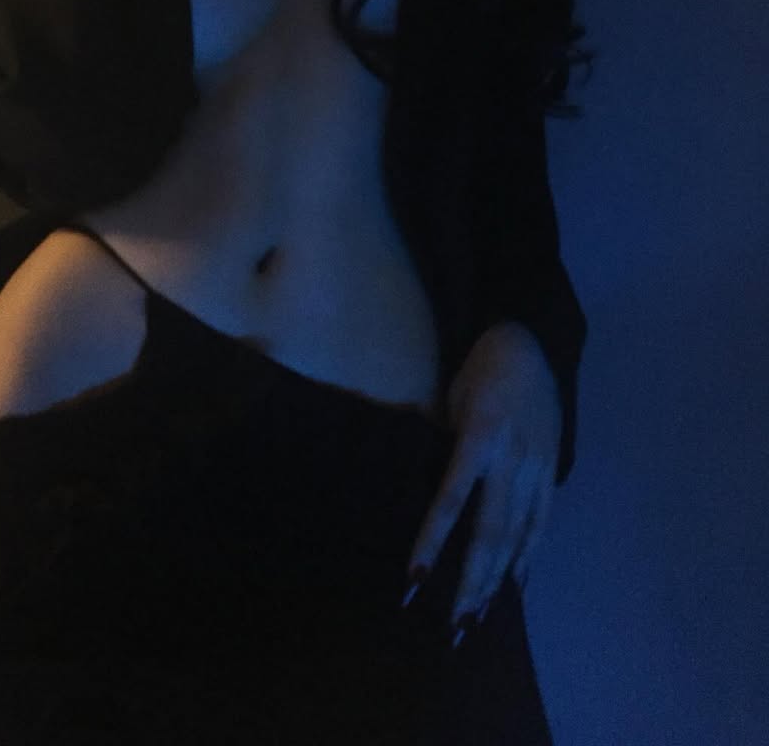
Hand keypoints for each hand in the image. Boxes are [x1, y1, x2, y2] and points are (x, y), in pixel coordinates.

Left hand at [405, 322, 560, 631]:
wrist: (532, 343)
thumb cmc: (479, 368)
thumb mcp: (452, 397)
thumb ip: (443, 442)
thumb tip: (423, 485)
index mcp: (480, 437)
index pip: (451, 500)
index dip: (433, 542)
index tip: (416, 580)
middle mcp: (512, 459)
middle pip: (490, 532)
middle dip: (471, 581)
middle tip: (453, 624)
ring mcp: (537, 468)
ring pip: (518, 536)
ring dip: (497, 579)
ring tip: (478, 616)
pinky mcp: (551, 471)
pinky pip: (540, 522)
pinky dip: (527, 556)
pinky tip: (514, 585)